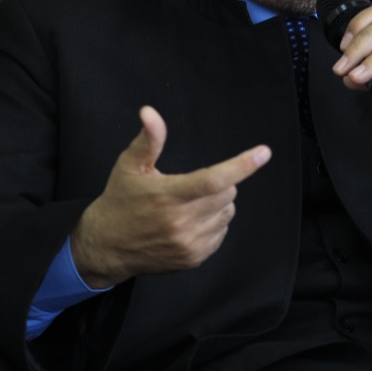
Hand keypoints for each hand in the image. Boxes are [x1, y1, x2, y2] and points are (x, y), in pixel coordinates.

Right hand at [69, 107, 270, 289]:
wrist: (107, 245)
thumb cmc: (120, 200)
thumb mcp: (129, 166)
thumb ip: (148, 139)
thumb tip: (150, 112)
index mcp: (168, 195)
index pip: (214, 179)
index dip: (242, 165)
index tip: (264, 152)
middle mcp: (181, 222)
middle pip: (226, 193)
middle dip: (219, 183)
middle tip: (191, 185)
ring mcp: (188, 243)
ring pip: (227, 213)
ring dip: (218, 203)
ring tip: (189, 203)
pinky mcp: (193, 258)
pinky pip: (221, 232)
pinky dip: (213, 223)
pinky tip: (189, 221)